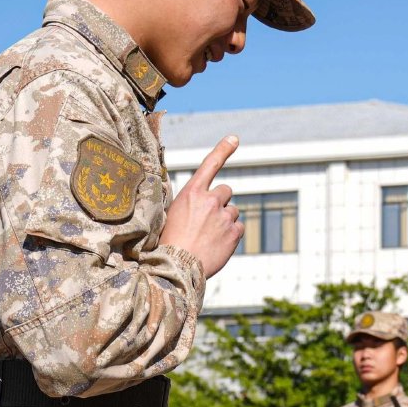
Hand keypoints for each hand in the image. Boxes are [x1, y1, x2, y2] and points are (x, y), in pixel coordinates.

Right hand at [158, 136, 244, 277]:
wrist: (176, 268)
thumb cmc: (168, 243)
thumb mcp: (170, 214)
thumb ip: (188, 203)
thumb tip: (198, 202)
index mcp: (191, 192)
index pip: (210, 164)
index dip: (223, 149)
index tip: (235, 138)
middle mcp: (210, 200)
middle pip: (226, 191)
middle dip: (220, 202)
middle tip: (207, 220)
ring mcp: (223, 216)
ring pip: (233, 210)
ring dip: (225, 219)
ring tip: (209, 236)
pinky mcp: (234, 232)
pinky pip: (239, 227)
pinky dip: (232, 234)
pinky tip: (217, 244)